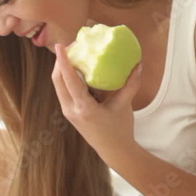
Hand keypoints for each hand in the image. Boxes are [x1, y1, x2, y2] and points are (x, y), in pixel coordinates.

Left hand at [52, 42, 141, 162]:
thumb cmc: (120, 130)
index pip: (69, 80)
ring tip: (74, 54)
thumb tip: (138, 64)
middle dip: (61, 61)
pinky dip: (67, 77)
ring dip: (62, 68)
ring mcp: (68, 111)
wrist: (113, 151)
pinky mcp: (70, 112)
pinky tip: (78, 68)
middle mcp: (71, 109)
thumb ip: (130, 84)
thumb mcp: (125, 105)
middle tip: (72, 46)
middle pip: (57, 80)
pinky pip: (64, 90)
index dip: (63, 61)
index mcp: (84, 108)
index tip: (60, 45)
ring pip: (58, 85)